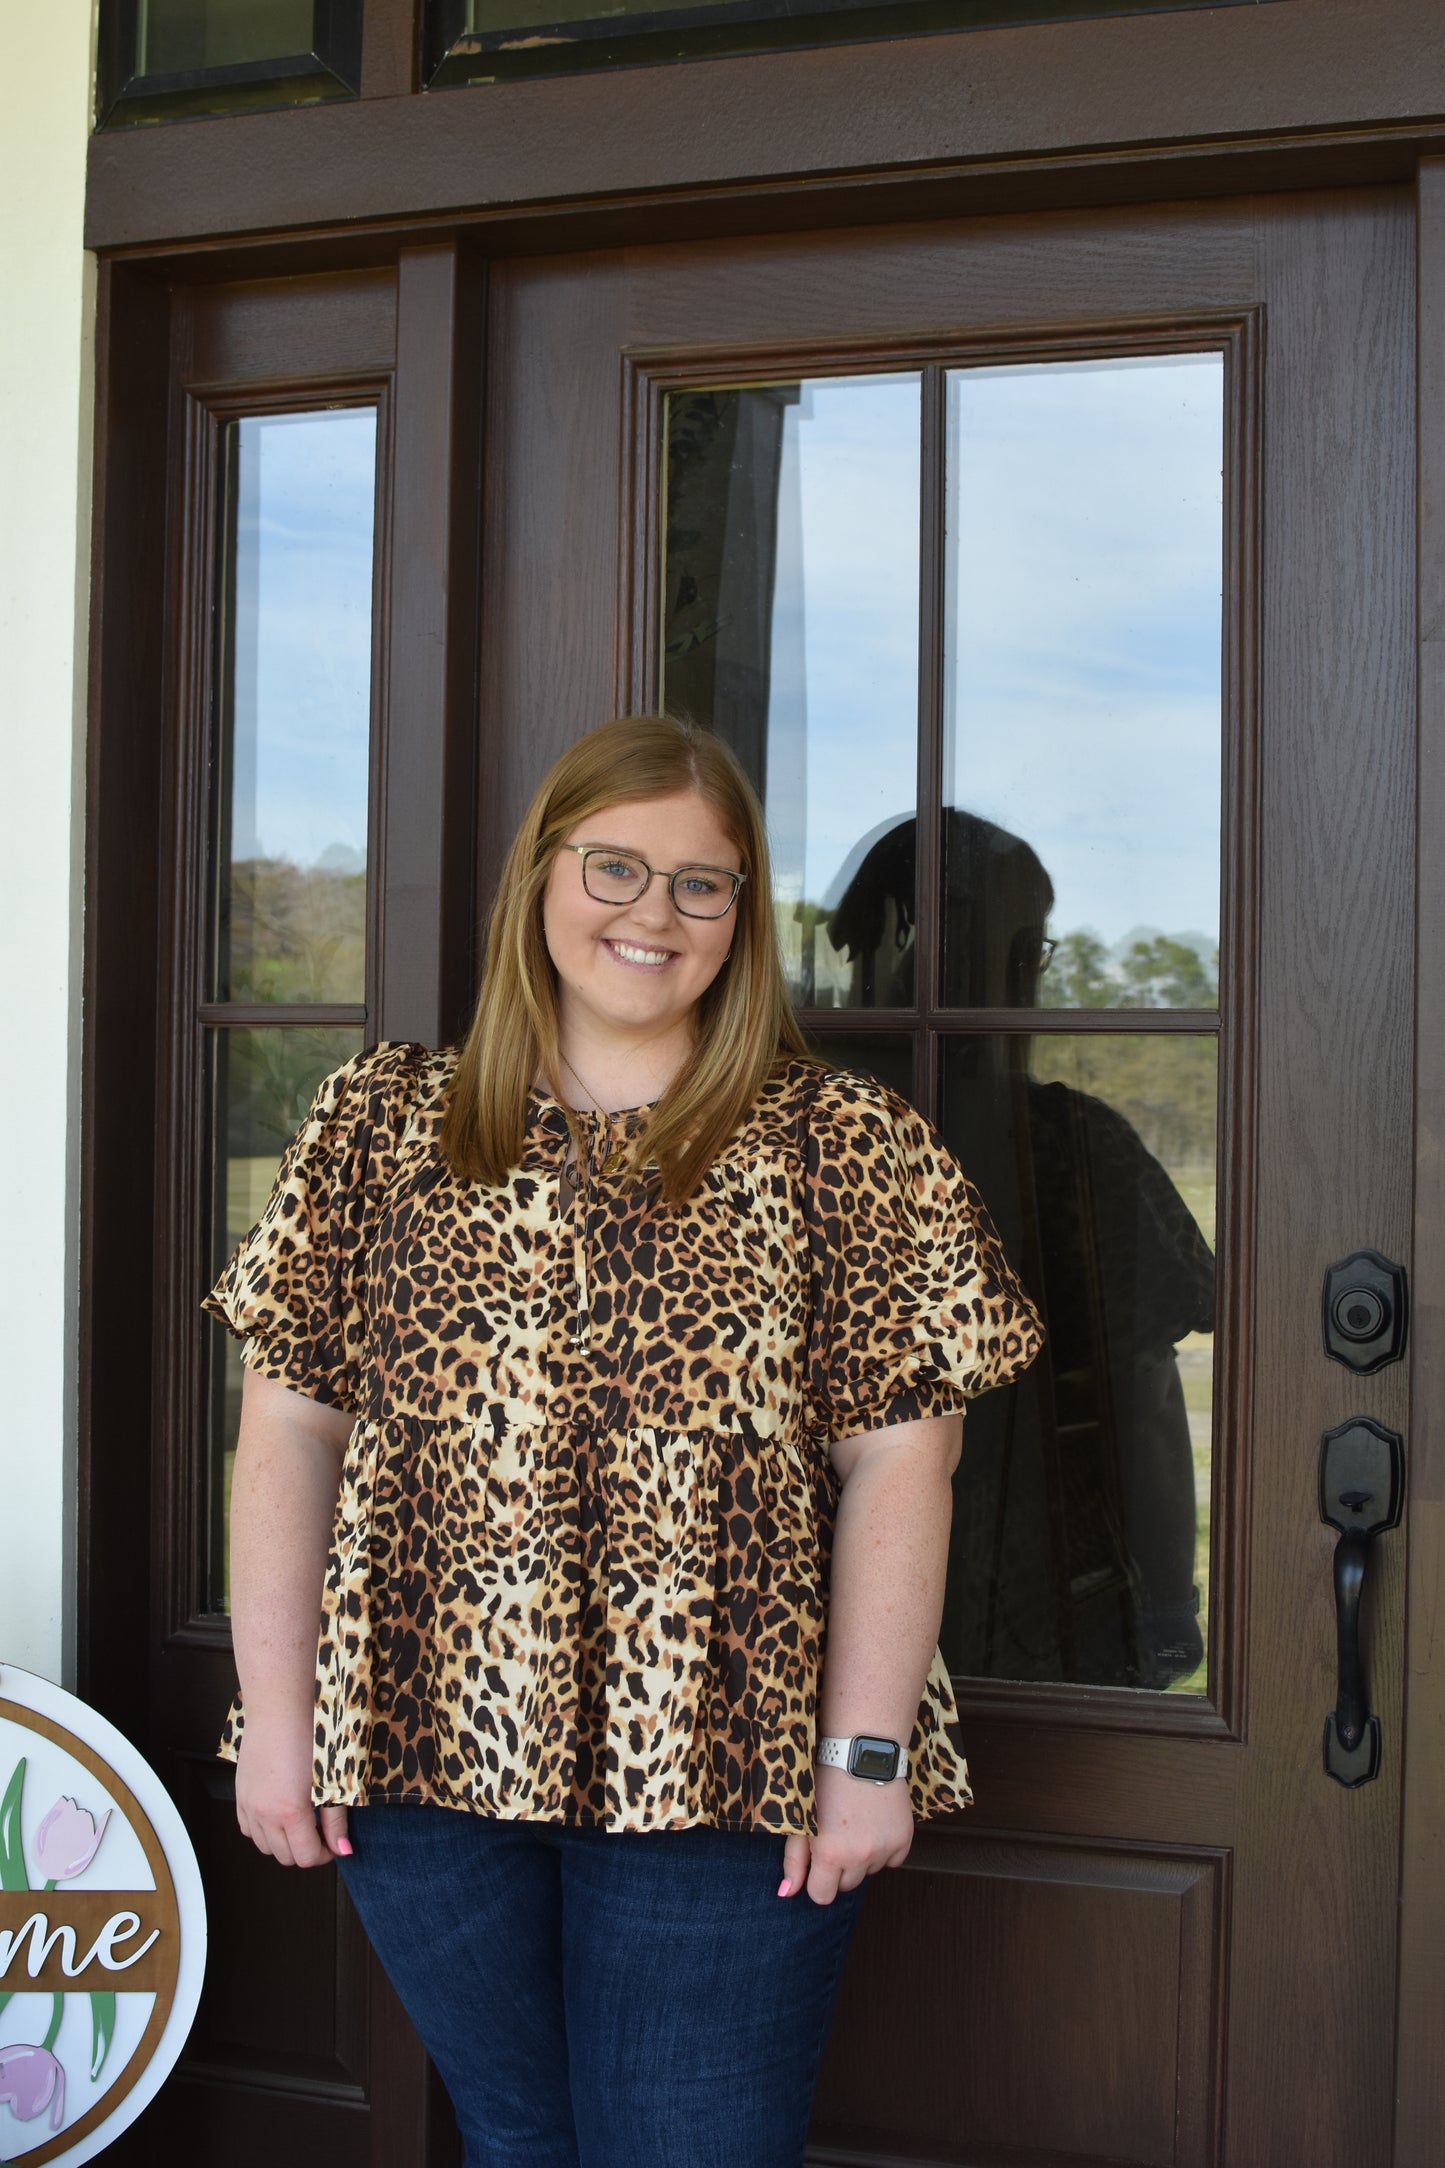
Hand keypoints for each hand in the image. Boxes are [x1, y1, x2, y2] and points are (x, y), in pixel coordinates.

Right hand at [234, 1703, 349, 1868]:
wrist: (280, 1707)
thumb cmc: (310, 1736)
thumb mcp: (332, 1779)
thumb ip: (336, 1820)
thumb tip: (343, 1849)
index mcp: (289, 1812)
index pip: (306, 1856)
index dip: (325, 1854)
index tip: (335, 1842)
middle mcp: (263, 1814)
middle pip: (285, 1856)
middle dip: (306, 1849)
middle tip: (321, 1830)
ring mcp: (248, 1805)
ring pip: (264, 1846)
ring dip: (284, 1842)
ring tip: (302, 1821)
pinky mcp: (239, 1794)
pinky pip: (247, 1829)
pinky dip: (264, 1830)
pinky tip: (280, 1813)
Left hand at [779, 1760, 913, 1904]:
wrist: (863, 1749)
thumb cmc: (826, 1779)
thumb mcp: (802, 1816)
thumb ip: (794, 1859)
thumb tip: (787, 1893)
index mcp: (830, 1854)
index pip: (822, 1896)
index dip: (817, 1880)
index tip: (819, 1860)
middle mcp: (859, 1857)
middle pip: (847, 1885)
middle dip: (840, 1867)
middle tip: (838, 1835)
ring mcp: (884, 1849)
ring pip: (870, 1872)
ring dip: (863, 1858)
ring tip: (856, 1825)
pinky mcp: (904, 1839)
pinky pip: (893, 1860)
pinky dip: (884, 1849)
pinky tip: (875, 1824)